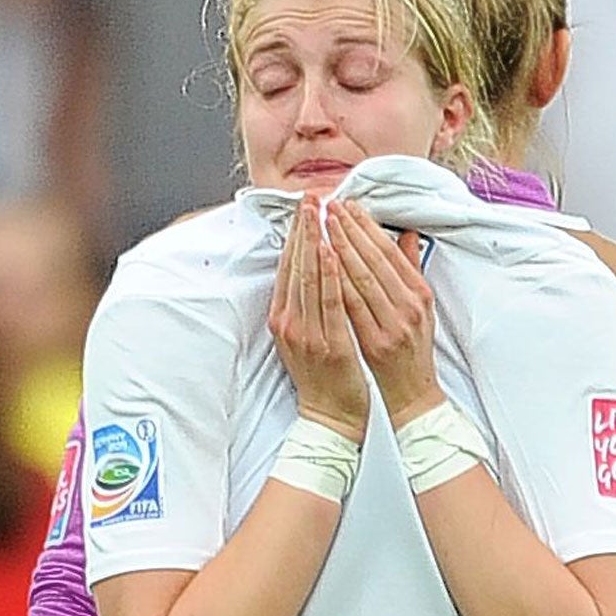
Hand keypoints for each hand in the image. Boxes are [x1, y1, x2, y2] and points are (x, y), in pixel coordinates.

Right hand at [268, 196, 368, 442]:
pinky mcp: (327, 343)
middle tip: (309, 197)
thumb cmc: (326, 378)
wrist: (331, 417)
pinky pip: (327, 302)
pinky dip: (327, 274)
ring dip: (314, 241)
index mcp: (285, 319)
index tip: (304, 208)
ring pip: (308, 278)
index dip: (296, 236)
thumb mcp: (311, 337)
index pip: (288, 269)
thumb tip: (315, 274)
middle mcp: (290, 323)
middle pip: (294, 267)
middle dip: (303, 230)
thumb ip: (311, 305)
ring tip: (319, 212)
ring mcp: (306, 333)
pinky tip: (329, 250)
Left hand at [328, 199, 443, 426]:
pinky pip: (352, 306)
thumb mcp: (417, 309)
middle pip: (375, 259)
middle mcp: (410, 306)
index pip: (389, 252)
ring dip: (341, 246)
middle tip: (329, 205)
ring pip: (363, 277)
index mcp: (419, 294)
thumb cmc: (409, 350)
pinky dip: (338, 281)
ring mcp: (394, 324)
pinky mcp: (377, 342)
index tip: (347, 205)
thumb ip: (409, 272)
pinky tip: (323, 262)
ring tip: (322, 223)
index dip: (367, 226)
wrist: (410, 395)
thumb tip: (405, 235)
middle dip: (350, 229)